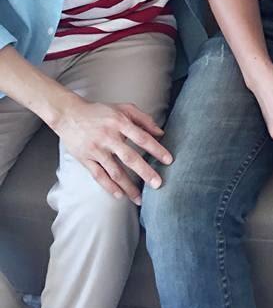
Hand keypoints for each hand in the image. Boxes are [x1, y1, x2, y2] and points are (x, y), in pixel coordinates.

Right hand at [54, 95, 171, 204]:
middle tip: (158, 184)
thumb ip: (144, 119)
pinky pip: (99, 176)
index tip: (168, 160)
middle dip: (145, 172)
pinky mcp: (85, 159)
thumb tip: (161, 132)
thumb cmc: (100, 111)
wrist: (69, 114)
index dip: (156, 149)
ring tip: (140, 199)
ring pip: (114, 171)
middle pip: (130, 157)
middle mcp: (108, 137)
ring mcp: (96, 150)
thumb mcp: (123, 108)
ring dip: (128, 186)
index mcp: (120, 122)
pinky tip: (119, 195)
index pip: (142, 138)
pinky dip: (109, 187)